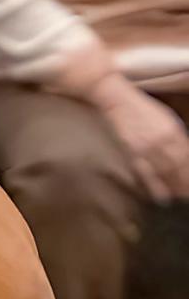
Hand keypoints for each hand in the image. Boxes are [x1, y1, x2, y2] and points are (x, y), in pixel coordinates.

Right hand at [98, 84, 188, 201]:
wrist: (117, 101)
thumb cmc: (142, 109)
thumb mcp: (166, 119)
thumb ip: (176, 136)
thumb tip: (184, 153)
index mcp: (174, 131)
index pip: (188, 156)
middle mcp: (162, 141)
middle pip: (180, 168)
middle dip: (186, 183)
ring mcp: (146, 149)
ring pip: (165, 174)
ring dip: (175, 187)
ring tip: (180, 197)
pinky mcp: (131, 153)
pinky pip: (146, 174)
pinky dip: (156, 187)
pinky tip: (162, 197)